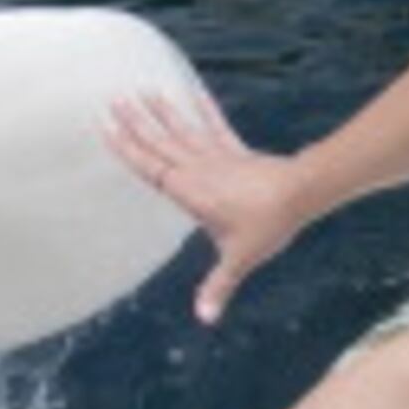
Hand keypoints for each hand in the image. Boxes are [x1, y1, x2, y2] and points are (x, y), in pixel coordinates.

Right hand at [107, 89, 306, 324]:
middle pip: (160, 144)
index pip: (150, 168)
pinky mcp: (236, 151)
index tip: (106, 129)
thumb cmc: (267, 225)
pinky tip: (194, 90)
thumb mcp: (240, 260)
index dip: (127, 149)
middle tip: (114, 101)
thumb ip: (219, 286)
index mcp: (189, 192)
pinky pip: (215, 124)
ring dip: (163, 112)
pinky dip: (204, 106)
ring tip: (145, 91)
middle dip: (136, 123)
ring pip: (182, 130)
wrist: (301, 192)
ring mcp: (217, 156)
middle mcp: (198, 169)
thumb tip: (205, 319)